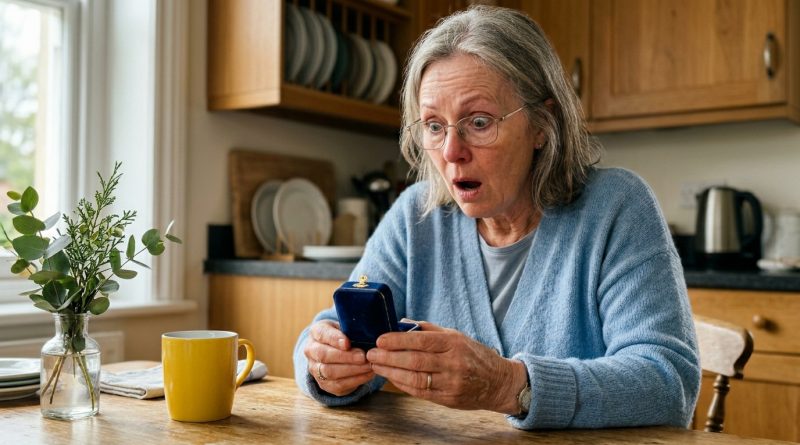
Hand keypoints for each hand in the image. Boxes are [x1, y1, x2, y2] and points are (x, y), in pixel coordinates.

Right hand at [304, 320, 374, 395]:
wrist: (335, 351)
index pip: (322, 334)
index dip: (334, 339)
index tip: (347, 343)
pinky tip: (367, 374)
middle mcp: (311, 351)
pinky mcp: (324, 384)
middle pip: (324, 355)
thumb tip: (365, 336)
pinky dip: (355, 380)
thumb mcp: (345, 327)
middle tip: (363, 356)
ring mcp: (315, 369)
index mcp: (316, 332)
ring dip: (352, 370)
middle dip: (345, 357)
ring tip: (368, 366)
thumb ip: (351, 330)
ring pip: (330, 372)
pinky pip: (338, 385)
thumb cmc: (343, 336)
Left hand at [366, 321, 526, 413]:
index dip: (398, 340)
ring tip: (376, 366)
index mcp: (454, 343)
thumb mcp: (455, 336)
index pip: (421, 341)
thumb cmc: (473, 354)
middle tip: (370, 354)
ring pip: (415, 378)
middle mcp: (453, 363)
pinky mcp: (448, 399)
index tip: (380, 339)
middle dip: (388, 357)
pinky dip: (402, 385)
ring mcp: (451, 383)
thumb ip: (428, 330)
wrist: (498, 382)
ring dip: (391, 373)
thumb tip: (401, 323)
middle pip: (414, 361)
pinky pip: (420, 392)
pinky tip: (390, 378)